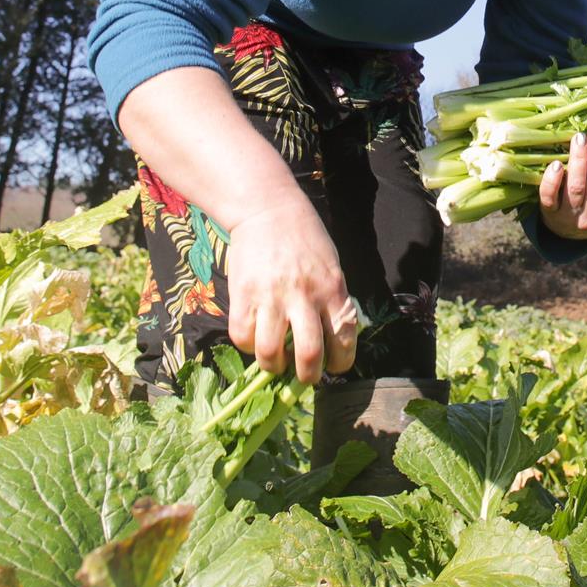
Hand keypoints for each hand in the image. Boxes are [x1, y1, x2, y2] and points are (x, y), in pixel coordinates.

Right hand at [223, 194, 357, 383]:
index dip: (339, 364)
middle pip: (309, 355)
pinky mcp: (243, 294)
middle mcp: (304, 296)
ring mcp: (271, 296)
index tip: (332, 366)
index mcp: (333, 290)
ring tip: (275, 359)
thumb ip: (333, 301)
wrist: (268, 209)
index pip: (343, 341)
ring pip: (270, 353)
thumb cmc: (305, 239)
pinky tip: (255, 336)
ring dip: (274, 366)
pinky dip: (248, 346)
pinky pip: (242, 336)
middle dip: (307, 376)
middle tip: (303, 374)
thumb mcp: (332, 267)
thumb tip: (331, 342)